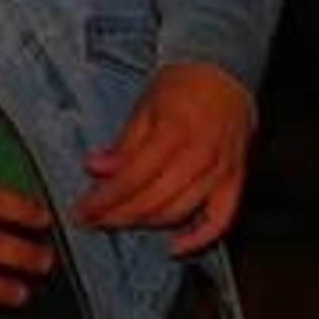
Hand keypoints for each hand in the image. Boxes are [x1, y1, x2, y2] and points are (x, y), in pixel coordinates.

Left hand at [80, 63, 256, 256]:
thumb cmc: (183, 85)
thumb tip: (95, 168)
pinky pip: (221, 219)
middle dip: (118, 216)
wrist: (226, 71)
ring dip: (146, 224)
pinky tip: (175, 246)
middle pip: (152, 201)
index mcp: (174, 132)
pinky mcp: (236, 179)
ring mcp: (221, 170)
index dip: (104, 200)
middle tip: (94, 221)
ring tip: (122, 222)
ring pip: (179, 212)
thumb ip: (124, 143)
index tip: (82, 212)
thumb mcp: (145, 105)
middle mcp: (200, 155)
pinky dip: (199, 238)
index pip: (132, 178)